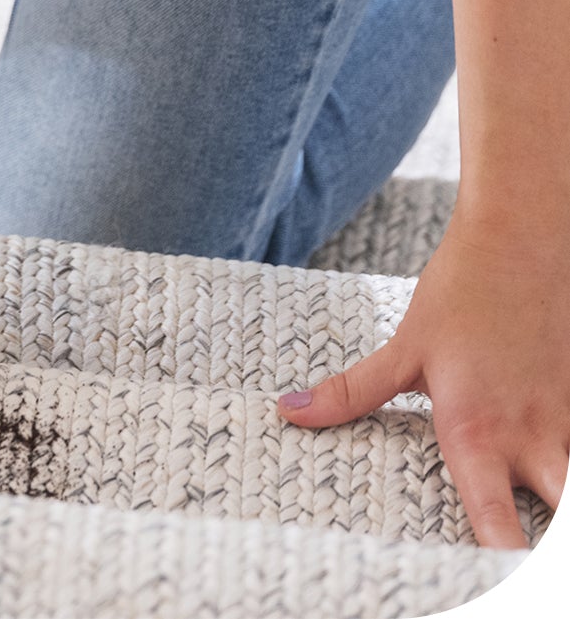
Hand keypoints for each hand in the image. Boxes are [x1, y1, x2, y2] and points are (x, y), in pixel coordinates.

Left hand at [278, 199, 569, 547]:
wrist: (520, 242)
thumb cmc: (459, 296)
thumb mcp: (403, 347)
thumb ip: (351, 391)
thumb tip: (286, 412)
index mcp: (476, 434)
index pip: (494, 525)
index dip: (494, 567)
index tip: (480, 584)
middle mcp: (534, 442)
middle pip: (564, 524)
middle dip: (548, 559)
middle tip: (526, 575)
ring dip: (566, 512)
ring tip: (543, 534)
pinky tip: (558, 479)